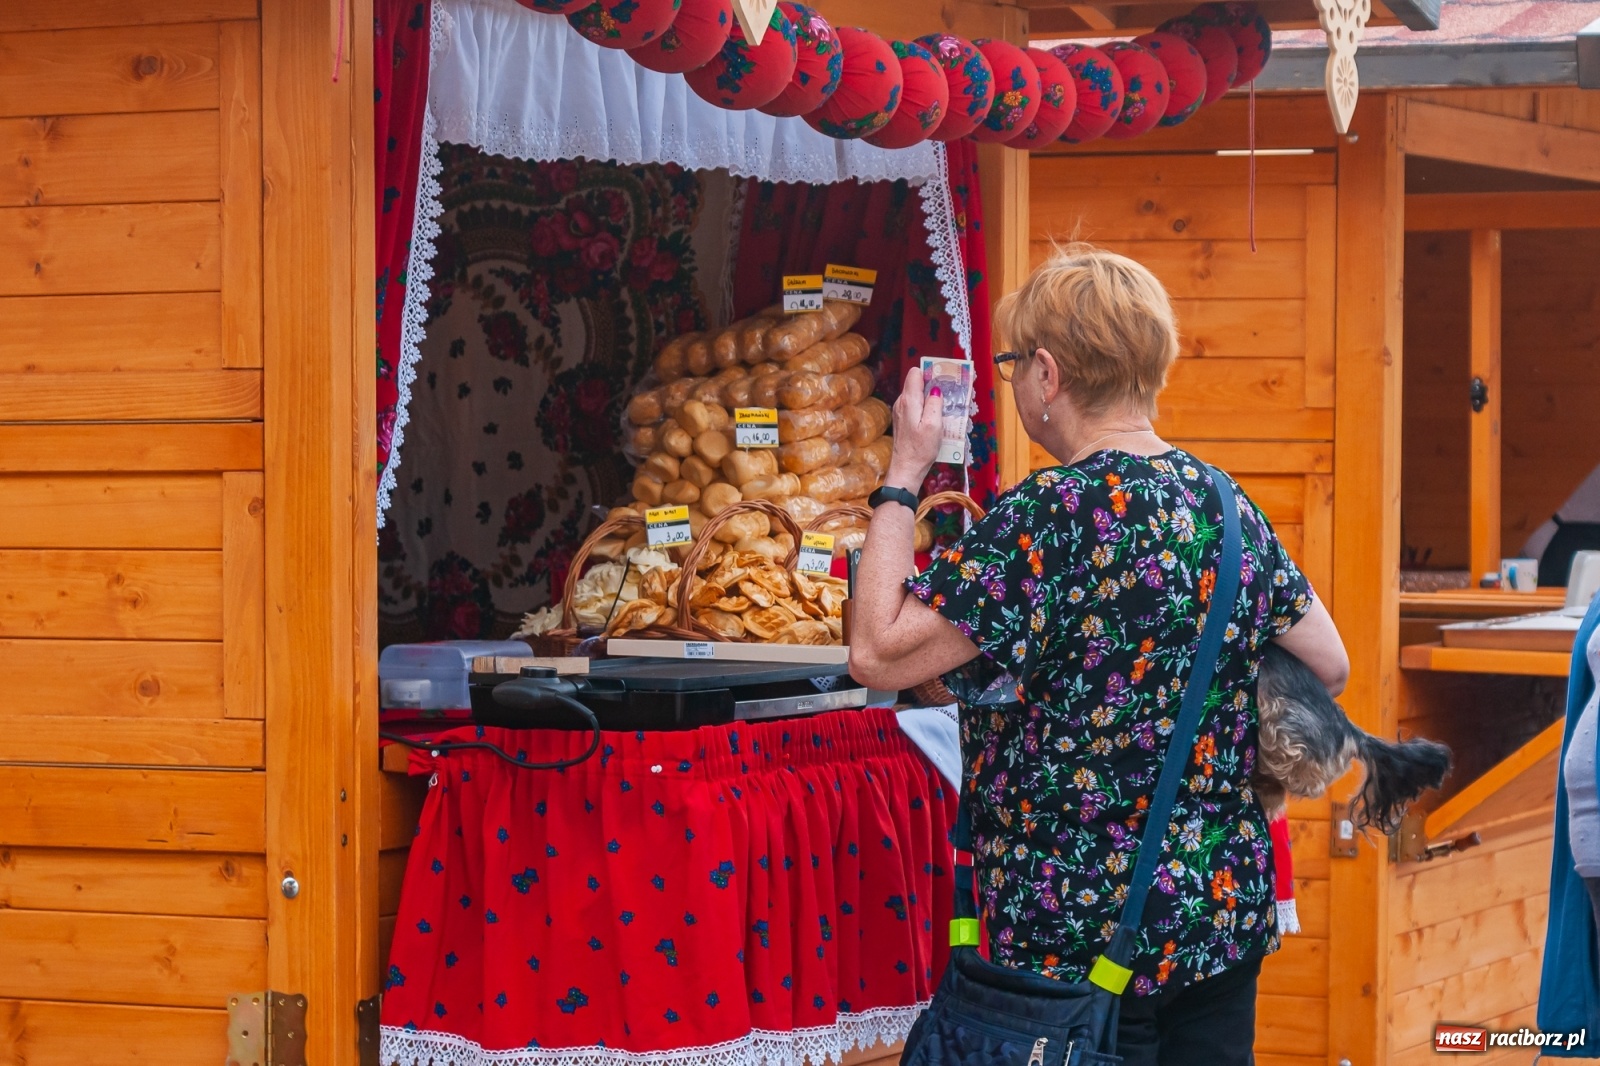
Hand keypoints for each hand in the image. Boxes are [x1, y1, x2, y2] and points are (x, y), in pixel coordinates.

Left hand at [887, 366, 943, 488]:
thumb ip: (934, 403)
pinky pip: (915, 406)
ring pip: (917, 395)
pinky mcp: (903, 420)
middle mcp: (901, 403)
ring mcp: (900, 411)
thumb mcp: (934, 425)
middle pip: (917, 383)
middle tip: (949, 395)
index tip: (943, 379)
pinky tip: (935, 419)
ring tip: (945, 408)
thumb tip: (936, 389)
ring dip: (931, 398)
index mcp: (908, 401)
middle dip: (933, 385)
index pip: (915, 373)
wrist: (906, 469)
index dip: (930, 373)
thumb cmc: (921, 449)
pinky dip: (926, 408)